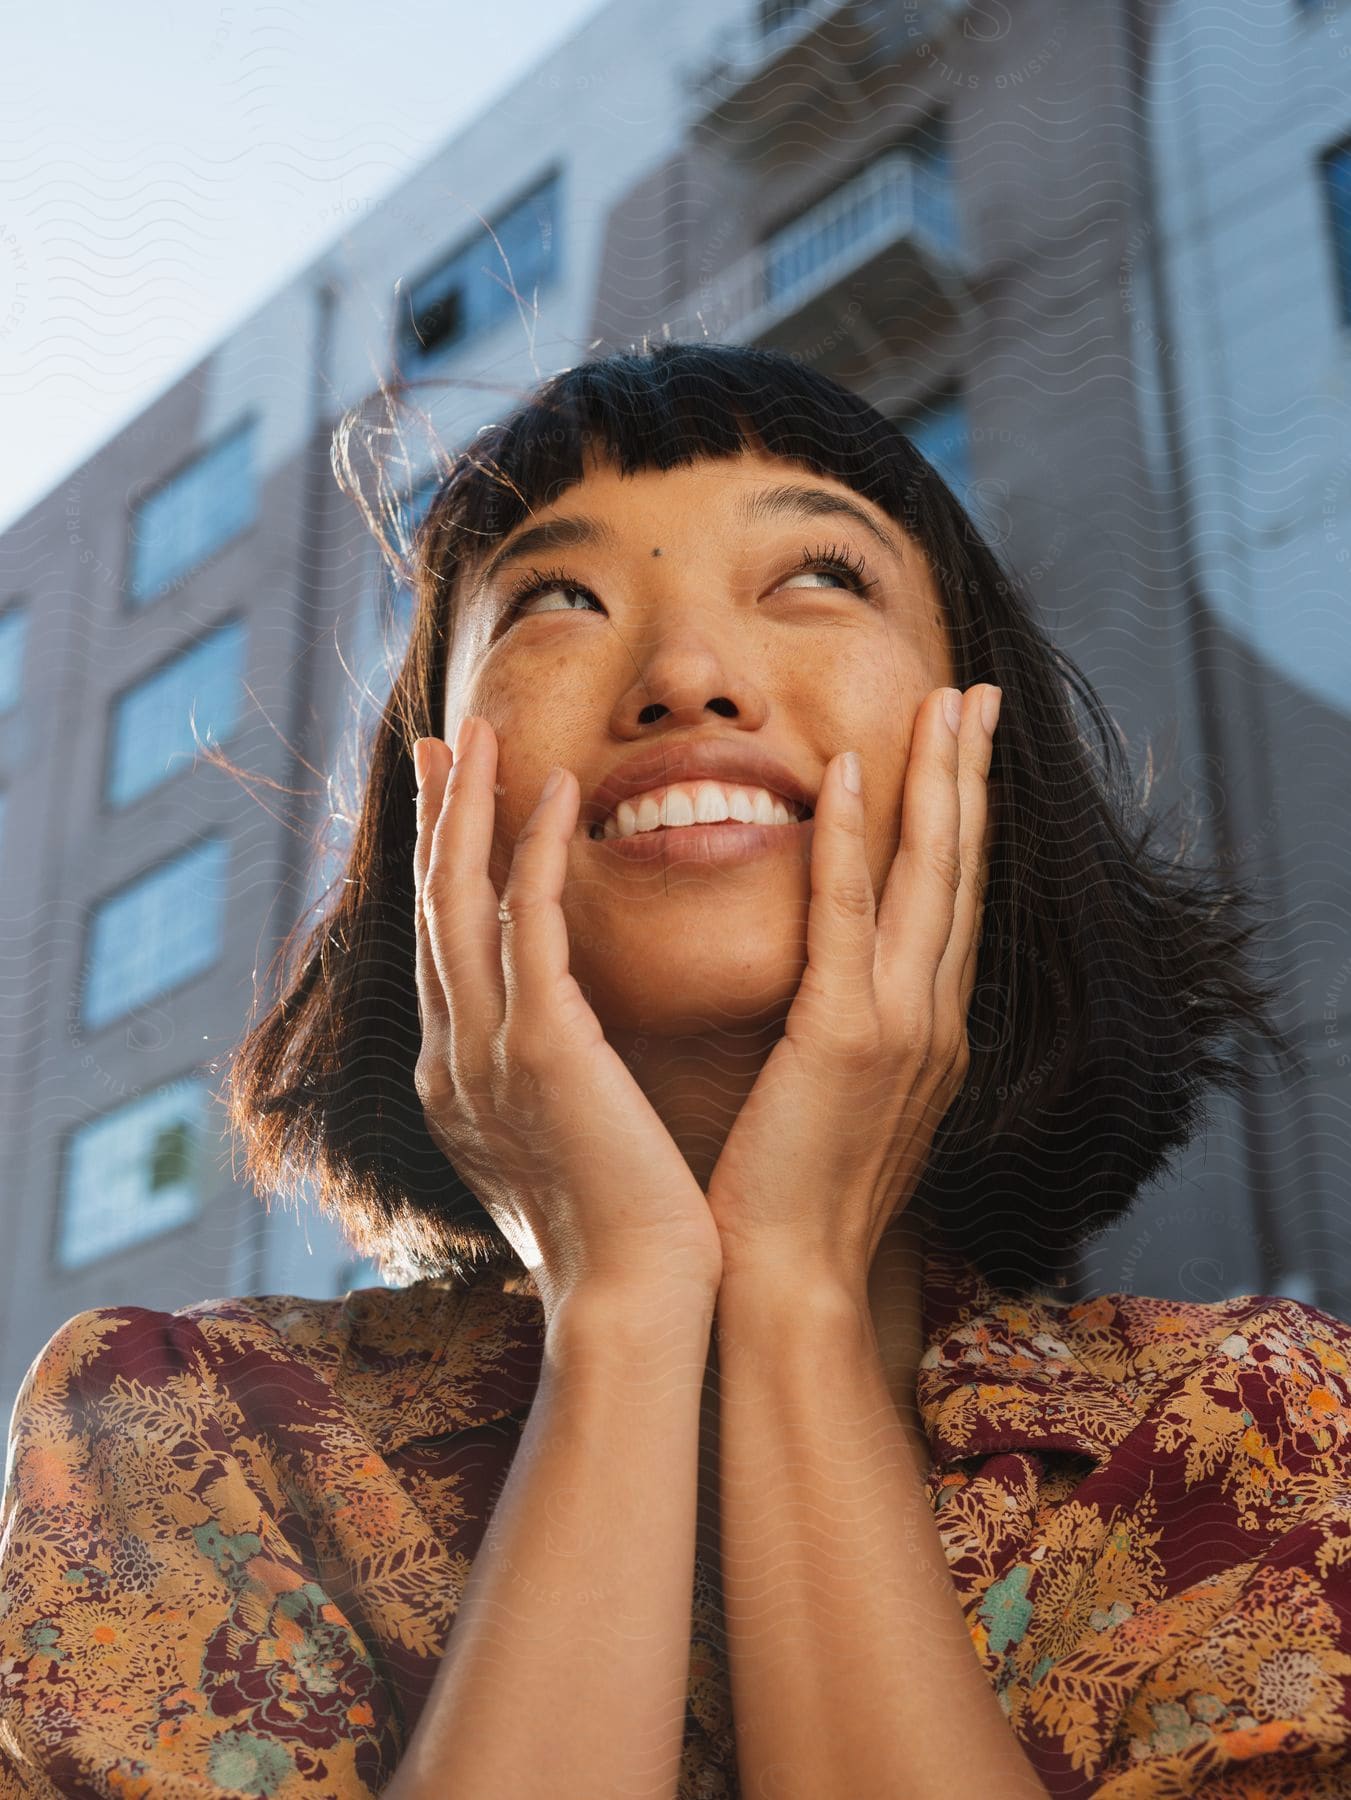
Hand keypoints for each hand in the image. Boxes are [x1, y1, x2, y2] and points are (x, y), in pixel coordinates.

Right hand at [412, 717, 722, 1322]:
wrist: (634, 1301)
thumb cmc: (619, 1229)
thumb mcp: (556, 1141)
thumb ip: (540, 1080)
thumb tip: (555, 1040)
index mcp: (456, 1080)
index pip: (442, 946)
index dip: (440, 864)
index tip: (451, 796)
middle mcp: (451, 1058)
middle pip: (431, 908)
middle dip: (434, 817)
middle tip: (444, 737)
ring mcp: (485, 1054)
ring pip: (460, 903)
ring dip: (468, 809)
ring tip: (480, 733)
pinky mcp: (542, 1050)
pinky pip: (530, 926)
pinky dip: (534, 852)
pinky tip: (553, 792)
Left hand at [703, 685, 999, 1297]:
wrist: (786, 1281)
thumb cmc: (792, 1194)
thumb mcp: (836, 1097)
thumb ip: (846, 1028)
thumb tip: (829, 984)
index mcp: (929, 1031)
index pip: (951, 900)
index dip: (964, 817)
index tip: (965, 745)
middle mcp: (935, 1019)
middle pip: (962, 871)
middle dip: (972, 775)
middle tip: (980, 692)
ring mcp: (903, 1029)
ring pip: (930, 878)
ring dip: (939, 781)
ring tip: (947, 702)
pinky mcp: (848, 1041)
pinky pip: (851, 920)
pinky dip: (857, 843)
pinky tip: (853, 774)